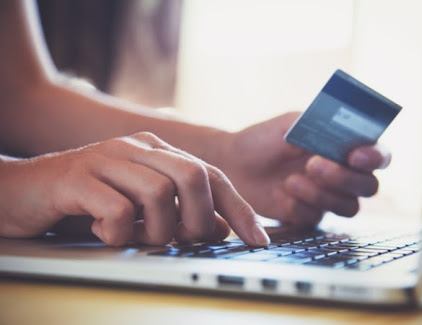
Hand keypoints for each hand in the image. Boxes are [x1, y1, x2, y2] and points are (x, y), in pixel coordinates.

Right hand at [0, 132, 269, 246]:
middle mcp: (136, 148)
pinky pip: (117, 210)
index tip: (258, 240)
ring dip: (156, 231)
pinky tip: (102, 233)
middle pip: (193, 176)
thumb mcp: (140, 208)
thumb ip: (179, 212)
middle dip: (198, 219)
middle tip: (183, 240)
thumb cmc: (85, 201)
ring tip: (136, 238)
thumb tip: (221, 228)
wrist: (19, 191)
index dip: (239, 209)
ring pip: (159, 194)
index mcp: (157, 151)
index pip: (212, 175)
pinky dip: (117, 233)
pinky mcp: (77, 177)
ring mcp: (106, 159)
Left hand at [218, 112, 390, 226]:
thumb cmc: (265, 139)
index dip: (375, 157)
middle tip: (313, 165)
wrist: (234, 164)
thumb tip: (340, 130)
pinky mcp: (309, 216)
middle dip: (344, 177)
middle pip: (369, 186)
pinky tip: (279, 193)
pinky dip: (298, 206)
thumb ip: (317, 126)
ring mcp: (328, 197)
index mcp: (346, 148)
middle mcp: (344, 175)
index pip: (378, 155)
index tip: (355, 155)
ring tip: (290, 180)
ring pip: (348, 207)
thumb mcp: (290, 124)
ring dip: (321, 194)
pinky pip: (316, 219)